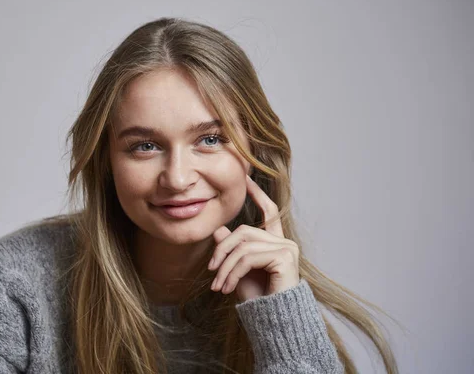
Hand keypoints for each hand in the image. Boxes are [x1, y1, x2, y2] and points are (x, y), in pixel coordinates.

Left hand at [208, 174, 299, 301]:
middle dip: (223, 249)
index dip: (257, 194)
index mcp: (275, 242)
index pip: (269, 212)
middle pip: (245, 231)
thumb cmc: (257, 298)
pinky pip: (249, 256)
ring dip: (226, 267)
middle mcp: (284, 242)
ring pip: (244, 245)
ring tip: (218, 286)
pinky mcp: (284, 257)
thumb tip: (219, 230)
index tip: (246, 178)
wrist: (271, 321)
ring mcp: (287, 249)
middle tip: (211, 271)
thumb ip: (231, 250)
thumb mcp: (237, 271)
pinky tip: (227, 288)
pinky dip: (233, 272)